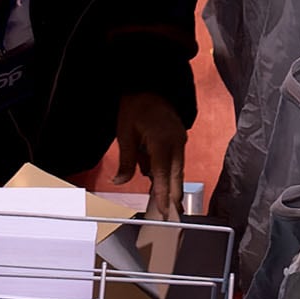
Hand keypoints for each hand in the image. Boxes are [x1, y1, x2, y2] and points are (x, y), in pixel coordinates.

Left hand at [112, 93, 187, 207]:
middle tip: (172, 215)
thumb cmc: (135, 104)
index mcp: (162, 142)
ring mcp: (180, 139)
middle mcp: (176, 142)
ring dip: (170, 184)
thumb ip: (126, 160)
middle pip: (176, 176)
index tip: (165, 212)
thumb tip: (120, 181)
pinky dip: (168, 171)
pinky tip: (159, 179)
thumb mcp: (124, 133)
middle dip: (174, 196)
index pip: (163, 175)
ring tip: (166, 203)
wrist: (148, 83)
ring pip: (177, 169)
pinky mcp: (178, 137)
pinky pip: (175, 159)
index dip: (163, 196)